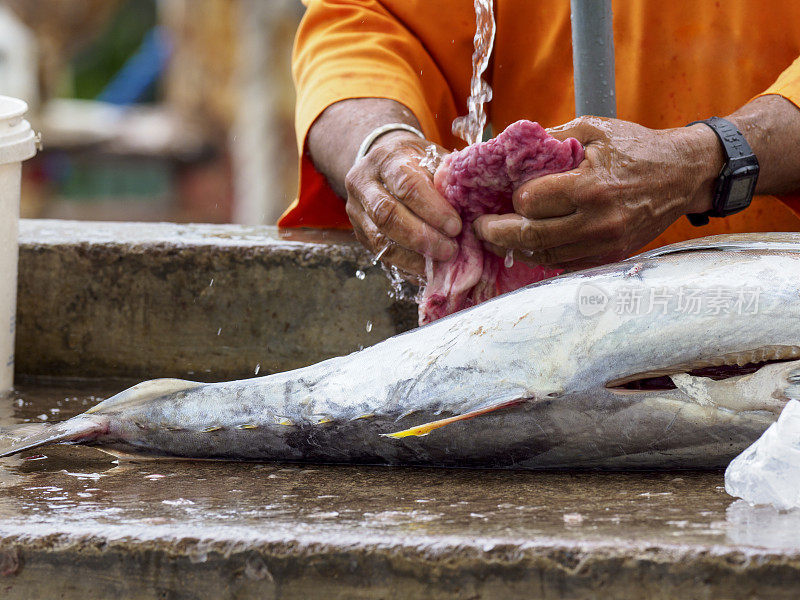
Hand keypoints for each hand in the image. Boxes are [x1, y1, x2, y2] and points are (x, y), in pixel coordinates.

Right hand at [345, 131, 461, 278]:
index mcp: (386, 158)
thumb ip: (447, 178)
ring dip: (412, 256)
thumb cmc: (415, 161)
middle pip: (387, 214)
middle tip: (449, 250)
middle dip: (421, 236)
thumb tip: (470, 206)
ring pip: (379, 238)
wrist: (382, 164)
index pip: (406, 185)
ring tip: (439, 263)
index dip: (432, 209)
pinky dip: (404, 264)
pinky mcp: (358, 231)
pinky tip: (425, 269)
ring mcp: (356, 209)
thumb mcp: (432, 158)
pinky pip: (379, 253)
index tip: (456, 227)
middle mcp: (363, 182)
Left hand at [473, 116, 722, 269]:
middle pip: (532, 237)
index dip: (515, 198)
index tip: (510, 193)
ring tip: (498, 238)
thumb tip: (509, 149)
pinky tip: (528, 245)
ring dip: (516, 248)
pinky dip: (542, 256)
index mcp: (590, 186)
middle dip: (498, 233)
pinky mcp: (611, 256)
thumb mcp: (592, 129)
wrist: (682, 174)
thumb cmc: (635, 147)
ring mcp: (605, 243)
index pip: (532, 202)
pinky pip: (565, 263)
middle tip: (479, 229)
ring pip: (546, 255)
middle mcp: (597, 221)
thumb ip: (550, 139)